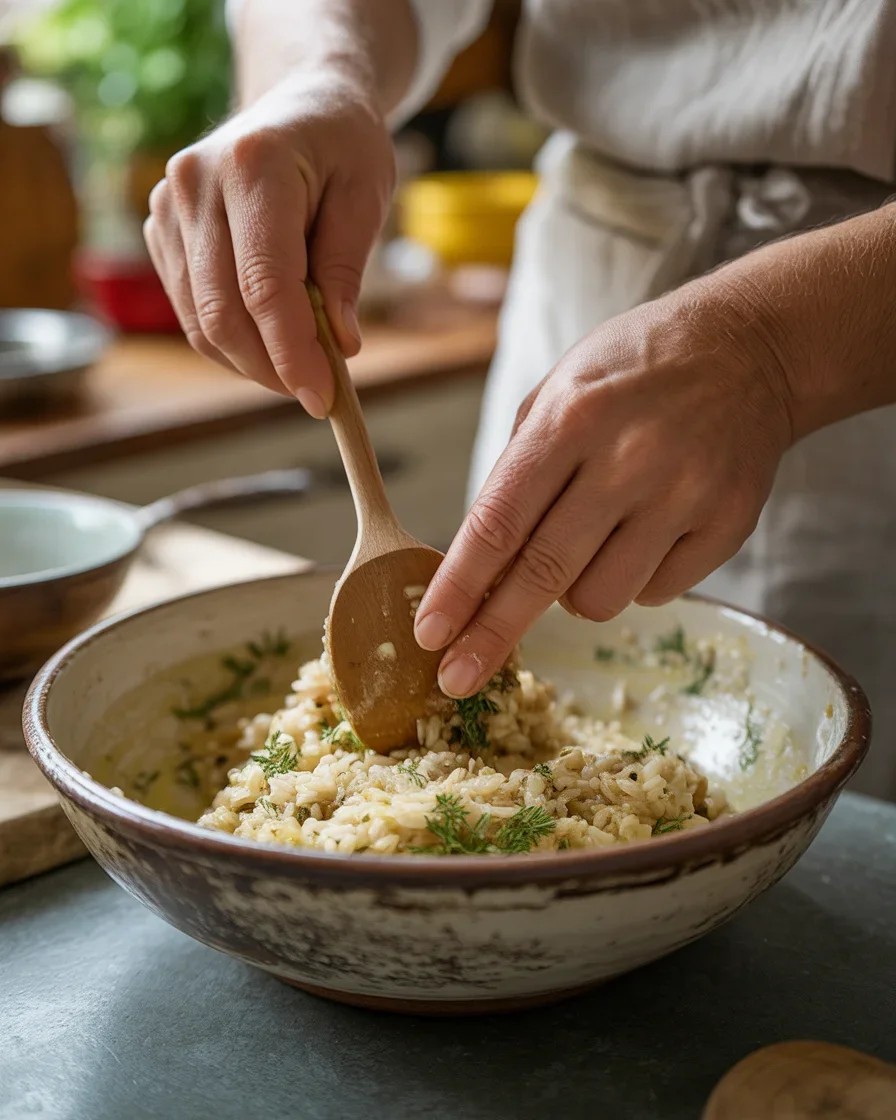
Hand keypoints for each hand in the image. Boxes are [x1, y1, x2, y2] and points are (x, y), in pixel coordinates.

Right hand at [143, 71, 394, 416]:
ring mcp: (169, 206)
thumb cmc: (342, 145)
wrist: (299, 100)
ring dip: (251, 363)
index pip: (265, 284)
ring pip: (201, 320)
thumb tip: (340, 346)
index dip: (292, 351)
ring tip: (299, 369)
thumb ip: (346, 271)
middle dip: (271, 368)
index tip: (323, 398)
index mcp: (253, 166)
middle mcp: (196, 183)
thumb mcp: (366, 196)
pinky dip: (231, 342)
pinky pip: (191, 310)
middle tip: (317, 395)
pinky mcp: (161, 229)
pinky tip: (270, 343)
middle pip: (224, 311)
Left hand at [415, 279, 795, 696]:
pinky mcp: (728, 526)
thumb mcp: (557, 391)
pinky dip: (632, 580)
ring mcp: (684, 497)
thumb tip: (478, 565)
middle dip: (491, 635)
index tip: (428, 634)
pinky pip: (655, 594)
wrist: (749, 351)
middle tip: (455, 679)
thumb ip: (514, 474)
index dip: (458, 587)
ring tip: (588, 542)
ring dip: (573, 594)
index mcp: (571, 420)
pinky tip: (642, 533)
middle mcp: (628, 461)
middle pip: (544, 575)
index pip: (499, 523)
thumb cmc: (632, 371)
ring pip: (599, 600)